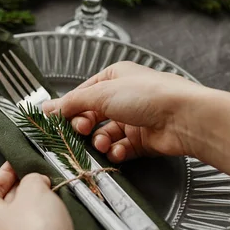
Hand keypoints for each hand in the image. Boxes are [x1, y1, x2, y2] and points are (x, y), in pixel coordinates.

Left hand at [0, 162, 96, 229]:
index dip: (6, 170)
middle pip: (8, 200)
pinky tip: (64, 211)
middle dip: (27, 185)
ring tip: (58, 189)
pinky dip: (51, 219)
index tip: (21, 159)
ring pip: (27, 215)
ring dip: (42, 202)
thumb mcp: (34, 189)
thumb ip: (33, 178)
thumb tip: (36, 182)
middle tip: (44, 172)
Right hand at [42, 62, 229, 174]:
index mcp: (115, 77)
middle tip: (83, 131)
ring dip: (100, 141)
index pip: (83, 94)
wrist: (184, 117)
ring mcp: (134, 119)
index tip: (55, 121)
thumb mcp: (102, 94)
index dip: (70, 108)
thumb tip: (46, 107)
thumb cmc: (149, 95)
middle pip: (92, 115)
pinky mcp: (142, 140)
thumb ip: (72, 103)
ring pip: (105, 134)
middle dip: (85, 126)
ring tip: (102, 144)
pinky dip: (116, 152)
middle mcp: (124, 97)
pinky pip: (120, 148)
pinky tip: (117, 152)